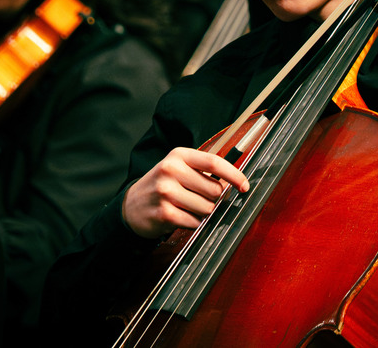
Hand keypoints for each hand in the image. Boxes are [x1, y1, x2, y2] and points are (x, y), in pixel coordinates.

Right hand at [122, 147, 248, 238]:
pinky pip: (195, 222)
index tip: (245, 186)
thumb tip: (235, 182)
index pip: (214, 162)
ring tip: (185, 207)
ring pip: (207, 208)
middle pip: (214, 189)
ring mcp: (166, 191)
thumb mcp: (179, 168)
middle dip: (212, 198)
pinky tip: (180, 216)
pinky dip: (193, 223)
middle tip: (197, 198)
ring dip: (202, 212)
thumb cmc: (163, 185)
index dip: (234, 175)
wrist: (132, 206)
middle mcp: (170, 169)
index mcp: (179, 155)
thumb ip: (204, 171)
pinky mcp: (164, 213)